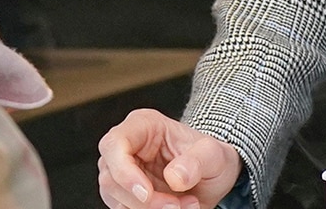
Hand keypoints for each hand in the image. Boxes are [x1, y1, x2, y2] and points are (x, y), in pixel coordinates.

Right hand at [98, 110, 242, 208]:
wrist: (212, 177)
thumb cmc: (209, 157)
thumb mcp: (214, 154)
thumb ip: (197, 161)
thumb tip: (175, 176)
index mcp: (144, 125)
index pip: (115, 143)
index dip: (123, 171)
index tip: (146, 193)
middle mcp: (128, 148)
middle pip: (112, 178)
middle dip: (144, 200)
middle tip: (175, 205)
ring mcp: (124, 174)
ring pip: (117, 200)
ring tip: (183, 206)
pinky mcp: (126, 197)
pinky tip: (175, 208)